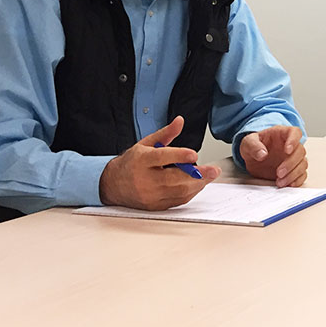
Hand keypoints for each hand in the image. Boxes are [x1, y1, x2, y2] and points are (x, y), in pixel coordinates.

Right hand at [99, 116, 220, 209]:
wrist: (112, 184)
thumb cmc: (131, 163)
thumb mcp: (146, 143)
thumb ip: (166, 133)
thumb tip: (180, 120)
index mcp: (142, 160)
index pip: (161, 157)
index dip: (179, 156)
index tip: (194, 154)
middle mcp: (144, 179)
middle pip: (173, 178)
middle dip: (197, 175)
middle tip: (214, 170)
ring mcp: (149, 195)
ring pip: (178, 191)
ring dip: (197, 184)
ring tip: (209, 175)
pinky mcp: (154, 206)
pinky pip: (177, 201)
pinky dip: (190, 192)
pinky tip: (198, 184)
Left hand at [239, 126, 307, 186]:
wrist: (253, 158)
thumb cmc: (253, 146)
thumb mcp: (248, 143)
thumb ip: (253, 146)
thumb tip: (262, 154)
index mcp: (282, 134)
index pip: (294, 132)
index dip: (294, 140)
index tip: (287, 150)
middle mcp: (291, 145)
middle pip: (300, 151)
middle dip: (290, 164)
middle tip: (278, 173)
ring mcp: (294, 158)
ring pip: (303, 164)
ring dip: (293, 174)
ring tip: (280, 182)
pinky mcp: (294, 169)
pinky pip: (302, 174)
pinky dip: (297, 180)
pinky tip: (288, 184)